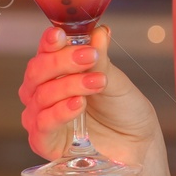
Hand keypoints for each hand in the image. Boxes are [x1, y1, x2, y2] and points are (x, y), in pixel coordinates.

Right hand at [18, 25, 162, 170]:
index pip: (45, 52)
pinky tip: (78, 103)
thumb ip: (101, 60)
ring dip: (69, 85)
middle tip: (89, 56)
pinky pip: (43, 125)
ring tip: (97, 82)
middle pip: (37, 72)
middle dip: (62, 61)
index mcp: (56, 72)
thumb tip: (98, 32)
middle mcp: (42, 92)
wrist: (138, 143)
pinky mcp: (44, 142)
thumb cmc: (123, 109)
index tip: (61, 34)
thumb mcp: (115, 81)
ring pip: (42, 96)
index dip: (50, 42)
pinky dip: (60, 112)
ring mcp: (40, 117)